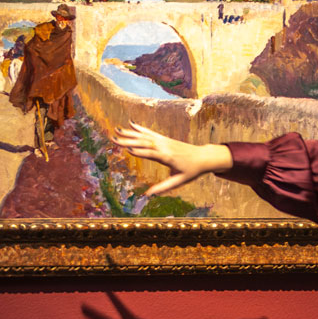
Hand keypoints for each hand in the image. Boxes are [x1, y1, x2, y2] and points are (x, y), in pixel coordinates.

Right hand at [115, 122, 231, 194]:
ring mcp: (164, 141)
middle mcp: (164, 146)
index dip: (139, 151)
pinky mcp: (165, 139)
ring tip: (116, 129)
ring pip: (145, 136)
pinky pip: (150, 132)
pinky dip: (140, 128)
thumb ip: (163, 188)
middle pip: (144, 142)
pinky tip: (130, 123)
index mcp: (167, 157)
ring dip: (130, 132)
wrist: (203, 157)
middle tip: (113, 139)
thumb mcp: (179, 182)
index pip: (151, 153)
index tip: (126, 149)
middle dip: (128, 140)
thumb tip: (148, 195)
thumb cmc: (192, 171)